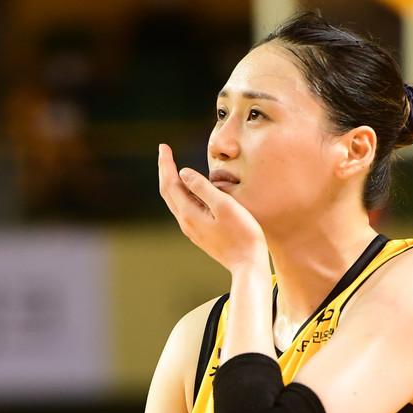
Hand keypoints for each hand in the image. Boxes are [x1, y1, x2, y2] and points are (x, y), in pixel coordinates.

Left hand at [157, 143, 268, 272]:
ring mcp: (193, 230)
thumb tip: (184, 173)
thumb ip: (203, 188)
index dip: (166, 164)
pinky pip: (186, 210)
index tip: (163, 146)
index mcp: (189, 214)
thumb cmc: (242, 234)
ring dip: (173, 183)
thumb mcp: (224, 205)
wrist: (249, 265)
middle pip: (169, 193)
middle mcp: (186, 223)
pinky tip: (189, 191)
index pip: (170, 183)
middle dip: (165, 171)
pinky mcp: (202, 235)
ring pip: (176, 202)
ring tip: (173, 167)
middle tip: (164, 152)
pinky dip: (183, 195)